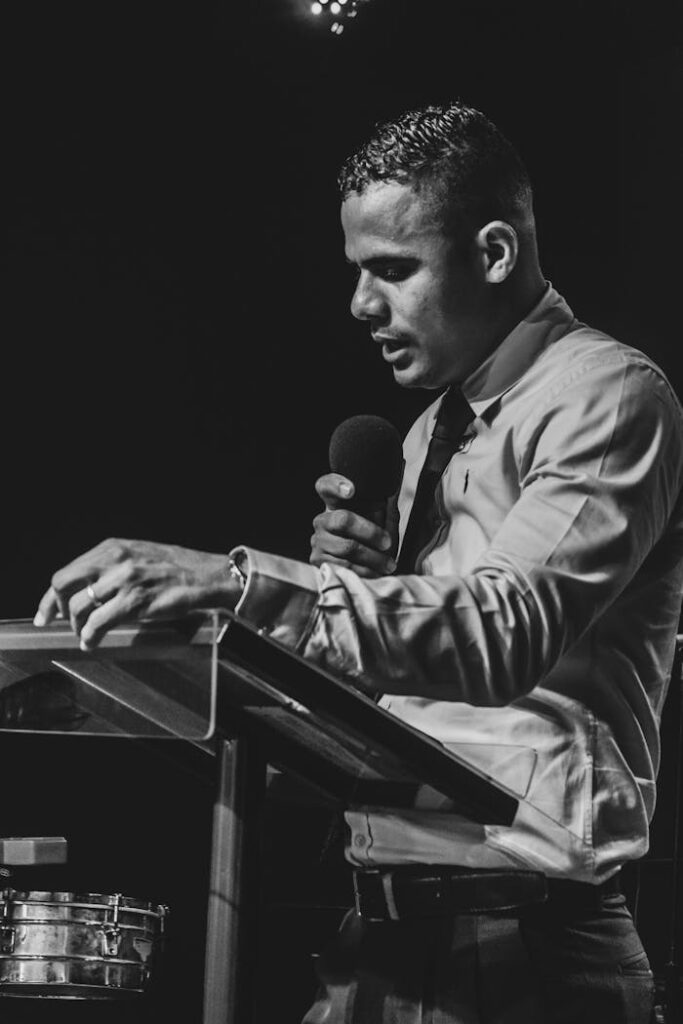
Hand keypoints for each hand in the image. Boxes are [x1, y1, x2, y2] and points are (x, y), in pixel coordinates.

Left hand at [33, 538, 240, 648]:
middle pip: (63, 585)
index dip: (50, 596)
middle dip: (56, 608)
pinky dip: (90, 636)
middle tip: (61, 623)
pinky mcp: (136, 602)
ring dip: (78, 626)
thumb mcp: (138, 555)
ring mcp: (125, 581)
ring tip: (85, 635)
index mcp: (112, 548)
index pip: (67, 572)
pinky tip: (93, 642)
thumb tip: (85, 590)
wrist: (207, 575)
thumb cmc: (175, 568)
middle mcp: (115, 561)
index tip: (44, 612)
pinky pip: (99, 623)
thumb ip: (111, 567)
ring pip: (80, 606)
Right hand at [310, 473, 398, 578]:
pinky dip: (364, 571)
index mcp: (336, 503)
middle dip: (370, 532)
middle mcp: (322, 519)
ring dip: (373, 557)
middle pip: (343, 519)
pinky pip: (343, 566)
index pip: (325, 486)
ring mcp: (318, 540)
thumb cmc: (377, 541)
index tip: (352, 490)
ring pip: (346, 546)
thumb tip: (400, 462)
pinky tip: (375, 573)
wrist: (370, 571)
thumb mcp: (385, 518)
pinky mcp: (318, 561)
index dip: (336, 485)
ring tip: (390, 564)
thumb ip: (388, 496)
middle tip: (388, 542)